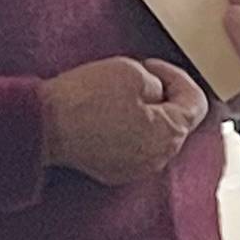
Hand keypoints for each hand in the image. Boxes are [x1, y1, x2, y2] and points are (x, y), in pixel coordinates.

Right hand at [41, 56, 205, 184]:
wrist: (43, 125)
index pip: (196, 103)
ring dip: (146, 114)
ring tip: (120, 96)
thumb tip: (159, 94)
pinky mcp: (114, 172)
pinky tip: (107, 116)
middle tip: (139, 77)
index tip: (154, 66)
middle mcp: (158, 159)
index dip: (178, 77)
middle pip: (176, 122)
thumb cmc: (85, 98)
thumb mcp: (132, 72)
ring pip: (154, 136)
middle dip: (164, 96)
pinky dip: (129, 131)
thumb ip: (158, 83)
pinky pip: (133, 148)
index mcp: (169, 134)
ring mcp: (136, 169)